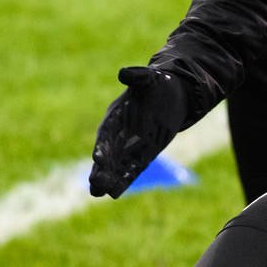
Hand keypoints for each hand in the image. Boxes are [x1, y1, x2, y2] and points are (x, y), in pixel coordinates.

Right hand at [88, 66, 191, 197]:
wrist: (172, 95)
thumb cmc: (157, 85)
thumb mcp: (149, 77)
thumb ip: (137, 76)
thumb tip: (123, 73)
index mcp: (116, 115)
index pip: (106, 133)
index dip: (102, 145)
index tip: (98, 158)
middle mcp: (119, 134)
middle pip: (108, 154)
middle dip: (101, 168)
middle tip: (94, 183)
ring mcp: (129, 146)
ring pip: (115, 165)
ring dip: (108, 178)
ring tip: (97, 192)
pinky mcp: (143, 154)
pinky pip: (130, 169)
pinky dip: (123, 180)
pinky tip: (113, 193)